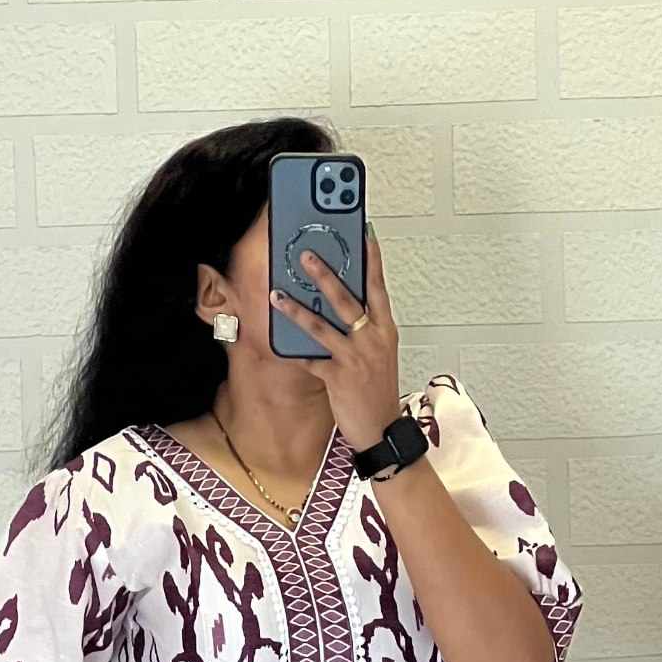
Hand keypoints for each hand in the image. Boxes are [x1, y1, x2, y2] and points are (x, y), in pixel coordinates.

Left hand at [270, 226, 401, 451]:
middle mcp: (371, 339)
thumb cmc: (379, 390)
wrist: (382, 429)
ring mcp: (354, 358)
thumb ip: (364, 328)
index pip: (377, 286)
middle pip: (346, 299)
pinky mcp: (337, 378)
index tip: (363, 232)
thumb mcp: (380, 352)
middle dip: (324, 274)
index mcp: (384, 329)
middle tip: (305, 254)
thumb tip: (343, 305)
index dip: (371, 259)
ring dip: (296, 309)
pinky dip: (293, 351)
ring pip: (321, 326)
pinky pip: (310, 360)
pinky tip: (277, 341)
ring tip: (277, 294)